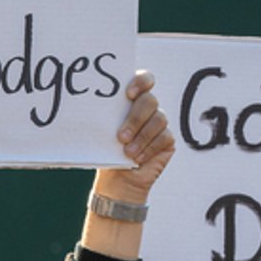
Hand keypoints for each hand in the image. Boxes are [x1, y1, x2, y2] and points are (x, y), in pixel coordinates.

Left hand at [94, 70, 174, 203]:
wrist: (116, 180)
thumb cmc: (106, 152)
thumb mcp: (101, 133)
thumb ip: (105, 118)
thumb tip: (93, 108)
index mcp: (130, 100)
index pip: (144, 79)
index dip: (141, 82)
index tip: (128, 94)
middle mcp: (147, 108)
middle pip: (150, 100)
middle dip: (135, 118)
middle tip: (121, 136)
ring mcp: (159, 122)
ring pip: (159, 119)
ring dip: (141, 137)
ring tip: (127, 152)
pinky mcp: (168, 139)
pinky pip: (164, 137)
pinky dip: (149, 148)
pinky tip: (137, 159)